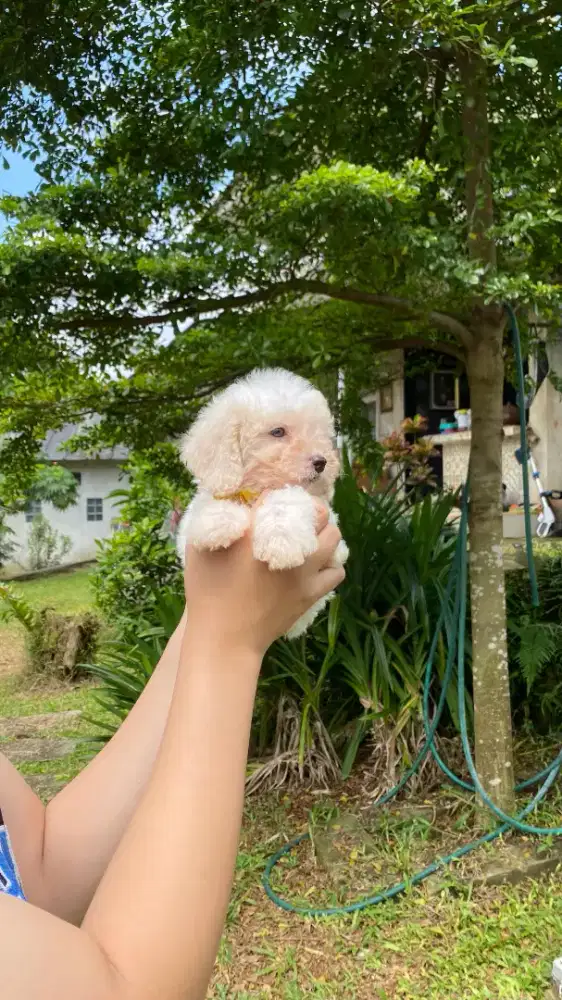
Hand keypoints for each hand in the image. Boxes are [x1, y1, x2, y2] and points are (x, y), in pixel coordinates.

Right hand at [183, 500, 344, 656]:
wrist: (225, 638)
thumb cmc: (207, 592)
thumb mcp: (200, 547)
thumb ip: (214, 517)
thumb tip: (230, 498)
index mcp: (256, 531)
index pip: (281, 497)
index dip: (280, 496)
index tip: (274, 503)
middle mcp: (286, 546)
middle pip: (318, 512)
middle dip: (310, 510)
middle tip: (299, 517)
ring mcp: (304, 571)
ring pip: (334, 537)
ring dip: (325, 533)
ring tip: (312, 538)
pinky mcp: (311, 593)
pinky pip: (337, 571)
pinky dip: (331, 564)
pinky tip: (317, 565)